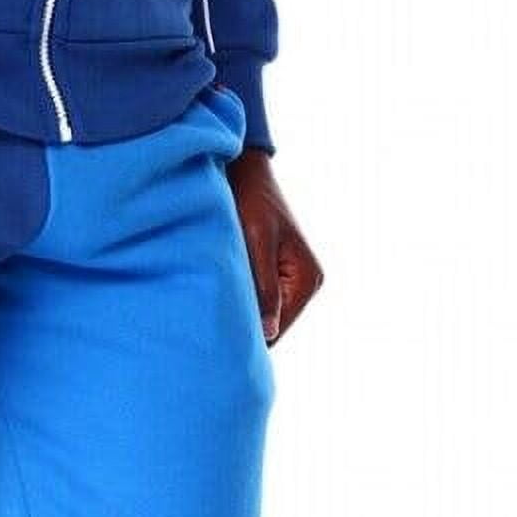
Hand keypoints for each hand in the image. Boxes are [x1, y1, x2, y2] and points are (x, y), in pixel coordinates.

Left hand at [226, 147, 323, 343]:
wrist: (247, 173)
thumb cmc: (251, 201)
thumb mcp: (257, 243)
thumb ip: (265, 289)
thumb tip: (269, 333)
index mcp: (308, 279)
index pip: (278, 329)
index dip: (250, 338)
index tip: (217, 343)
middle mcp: (307, 284)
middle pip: (272, 327)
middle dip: (245, 327)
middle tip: (208, 331)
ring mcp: (293, 281)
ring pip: (263, 317)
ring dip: (241, 314)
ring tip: (212, 311)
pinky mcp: (277, 276)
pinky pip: (259, 302)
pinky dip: (241, 302)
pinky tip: (219, 298)